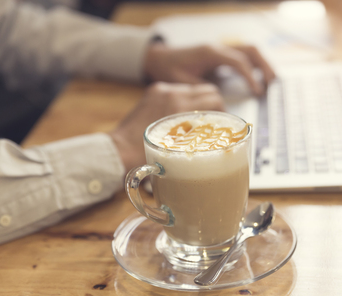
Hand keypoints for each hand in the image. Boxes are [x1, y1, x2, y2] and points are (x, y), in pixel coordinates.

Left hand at [108, 82, 223, 171]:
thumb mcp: (178, 152)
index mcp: (179, 108)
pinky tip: (183, 115)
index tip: (223, 126)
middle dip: (216, 107)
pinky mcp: (154, 92)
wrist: (117, 151)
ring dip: (201, 103)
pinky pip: (179, 90)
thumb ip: (198, 143)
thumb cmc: (144, 158)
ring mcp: (163, 91)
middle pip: (209, 92)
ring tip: (199, 120)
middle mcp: (172, 95)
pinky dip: (185, 101)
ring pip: (195, 90)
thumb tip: (216, 146)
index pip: (215, 100)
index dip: (223, 113)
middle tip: (214, 124)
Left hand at [144, 44, 275, 95]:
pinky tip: (257, 79)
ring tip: (270, 82)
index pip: (238, 61)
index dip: (250, 77)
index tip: (258, 92)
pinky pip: (242, 56)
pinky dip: (253, 66)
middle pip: (250, 50)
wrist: (159, 57)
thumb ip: (200, 90)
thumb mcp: (182, 82)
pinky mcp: (221, 55)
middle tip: (272, 85)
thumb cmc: (168, 68)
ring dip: (262, 64)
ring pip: (249, 50)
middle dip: (264, 66)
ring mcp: (220, 49)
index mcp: (210, 53)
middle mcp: (218, 48)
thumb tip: (218, 103)